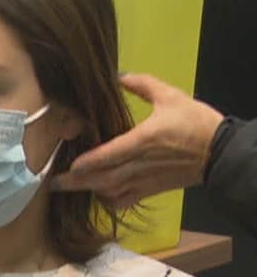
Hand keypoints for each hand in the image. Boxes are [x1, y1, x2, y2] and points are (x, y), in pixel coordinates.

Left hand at [52, 73, 223, 209]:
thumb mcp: (171, 97)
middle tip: (53, 183)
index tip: (69, 165)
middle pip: (103, 178)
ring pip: (110, 191)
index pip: (109, 155)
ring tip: (68, 186)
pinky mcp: (151, 190)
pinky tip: (98, 194)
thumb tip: (119, 76)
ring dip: (88, 190)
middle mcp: (140, 164)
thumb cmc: (196, 123)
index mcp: (143, 140)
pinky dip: (108, 200)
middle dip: (77, 182)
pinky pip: (124, 200)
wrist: (222, 152)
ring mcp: (145, 180)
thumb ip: (143, 85)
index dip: (88, 162)